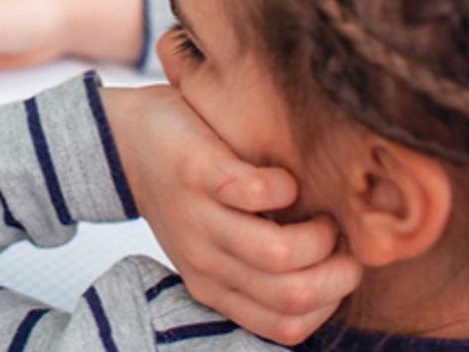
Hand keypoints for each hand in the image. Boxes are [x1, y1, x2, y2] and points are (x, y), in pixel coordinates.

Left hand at [104, 85, 362, 344]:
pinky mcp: (196, 172)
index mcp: (215, 287)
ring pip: (278, 254)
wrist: (128, 141)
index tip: (340, 267)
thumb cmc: (191, 194)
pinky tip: (284, 179)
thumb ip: (262, 268)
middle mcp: (205, 262)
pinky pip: (255, 192)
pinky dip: (285, 186)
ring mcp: (198, 219)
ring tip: (319, 213)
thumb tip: (337, 273)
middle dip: (338, 272)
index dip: (330, 302)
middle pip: (292, 296)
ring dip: (319, 234)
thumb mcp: (218, 246)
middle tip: (341, 241)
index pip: (288, 327)